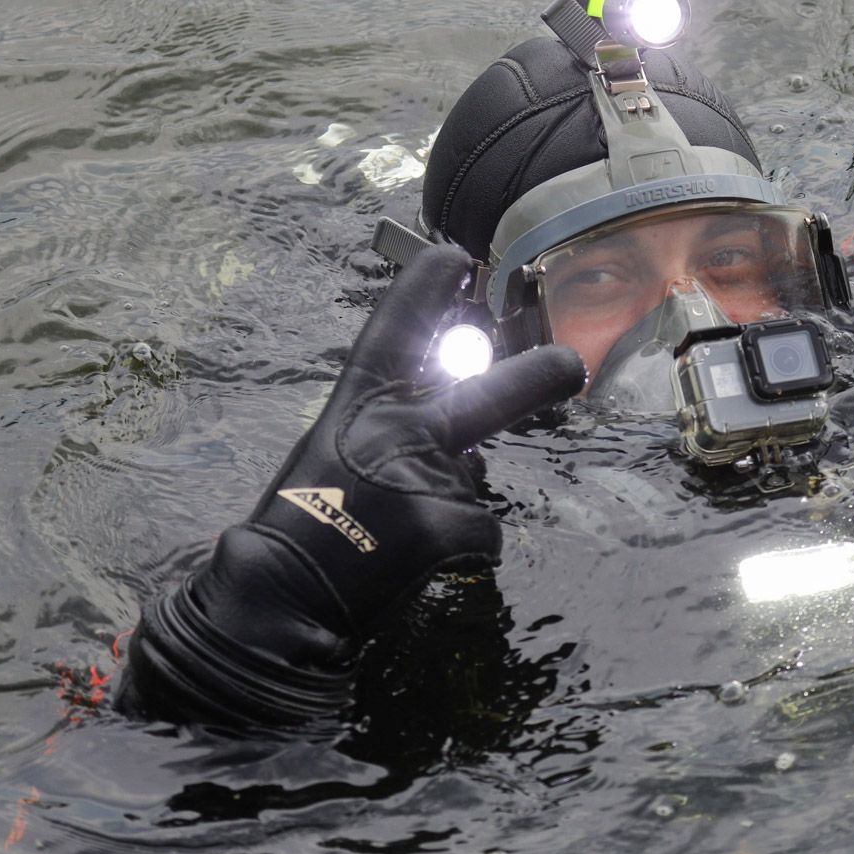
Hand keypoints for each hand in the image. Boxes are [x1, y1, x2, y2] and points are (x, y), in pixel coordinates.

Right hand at [123, 245, 586, 725]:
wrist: (280, 597)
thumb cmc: (305, 524)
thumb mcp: (338, 453)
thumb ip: (397, 429)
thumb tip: (459, 435)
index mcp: (357, 402)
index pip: (396, 330)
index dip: (426, 290)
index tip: (456, 255)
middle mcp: (396, 427)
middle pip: (488, 395)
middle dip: (537, 379)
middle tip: (573, 365)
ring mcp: (425, 474)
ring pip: (472, 485)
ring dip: (447, 507)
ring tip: (391, 535)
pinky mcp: (449, 523)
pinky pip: (480, 533)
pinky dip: (457, 549)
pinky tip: (410, 561)